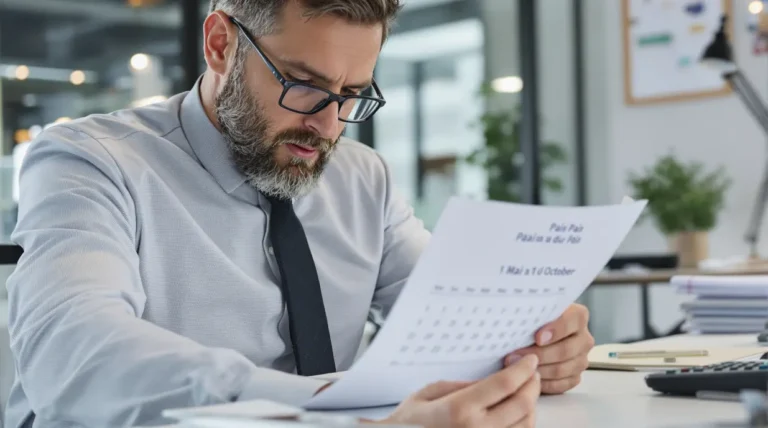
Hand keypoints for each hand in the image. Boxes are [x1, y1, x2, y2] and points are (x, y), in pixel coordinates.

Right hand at [381, 354, 539, 427]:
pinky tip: (518, 413)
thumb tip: (491, 379)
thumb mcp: (430, 392)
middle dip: (533, 384)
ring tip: (526, 392)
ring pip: (527, 424)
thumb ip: (463, 384)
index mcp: (460, 409)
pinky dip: (524, 424)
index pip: (505, 384)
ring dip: (532, 405)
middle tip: (532, 373)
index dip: (523, 369)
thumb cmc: (411, 422)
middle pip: (523, 404)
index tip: (529, 360)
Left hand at [505, 303, 593, 394]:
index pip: (573, 320)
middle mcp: (584, 338)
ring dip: (536, 369)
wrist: (536, 332)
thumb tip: (516, 321)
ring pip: (561, 369)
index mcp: (578, 316)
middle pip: (565, 350)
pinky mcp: (574, 377)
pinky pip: (560, 384)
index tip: (537, 337)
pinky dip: (542, 382)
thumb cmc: (533, 319)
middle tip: (514, 356)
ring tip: (515, 367)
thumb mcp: (534, 310)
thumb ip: (532, 313)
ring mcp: (581, 359)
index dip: (556, 329)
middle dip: (537, 354)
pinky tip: (526, 377)